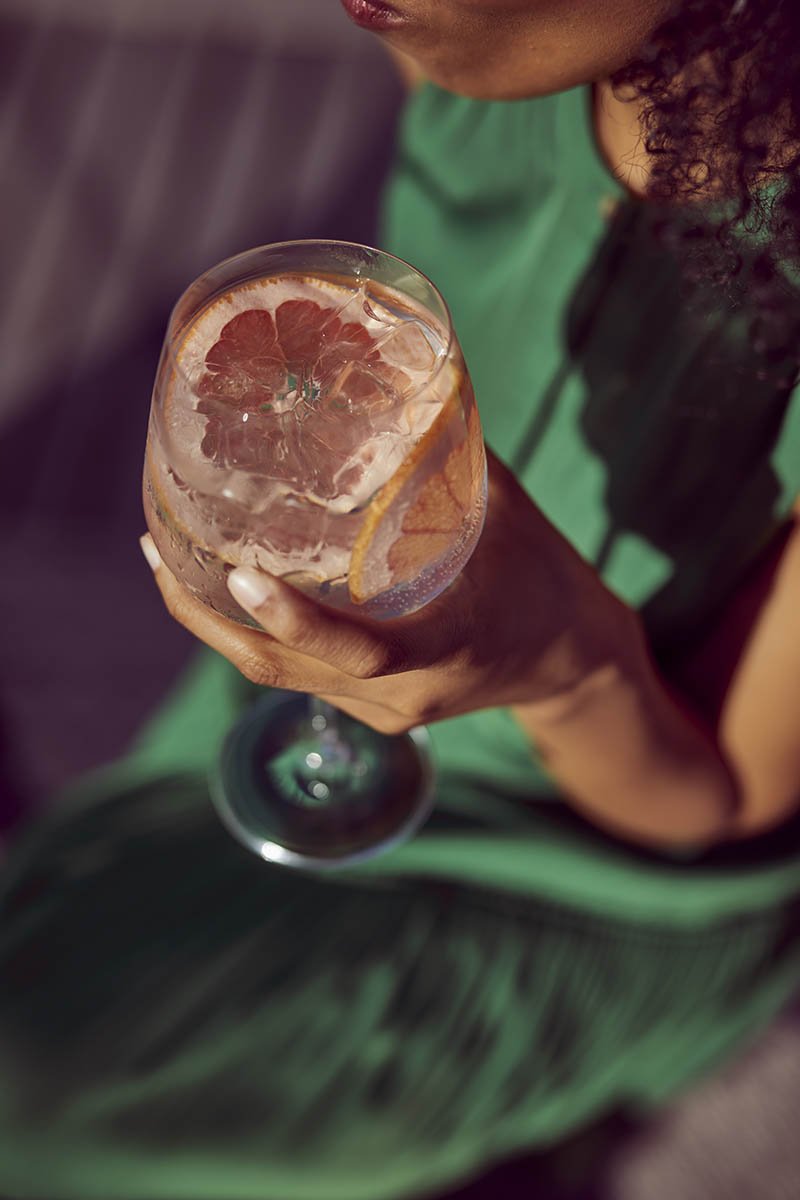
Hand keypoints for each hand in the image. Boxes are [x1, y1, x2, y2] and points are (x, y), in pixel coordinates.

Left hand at [141, 450, 635, 734]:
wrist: (569, 657)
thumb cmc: (540, 577)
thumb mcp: (505, 512)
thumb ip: (447, 455)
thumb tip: (392, 377)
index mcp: (445, 647)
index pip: (361, 651)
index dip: (297, 621)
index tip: (240, 577)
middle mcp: (401, 694)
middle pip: (283, 669)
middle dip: (206, 614)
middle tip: (159, 544)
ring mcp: (380, 710)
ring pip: (273, 675)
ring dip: (210, 623)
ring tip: (165, 557)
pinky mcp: (368, 708)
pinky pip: (291, 674)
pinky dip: (246, 631)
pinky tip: (217, 585)